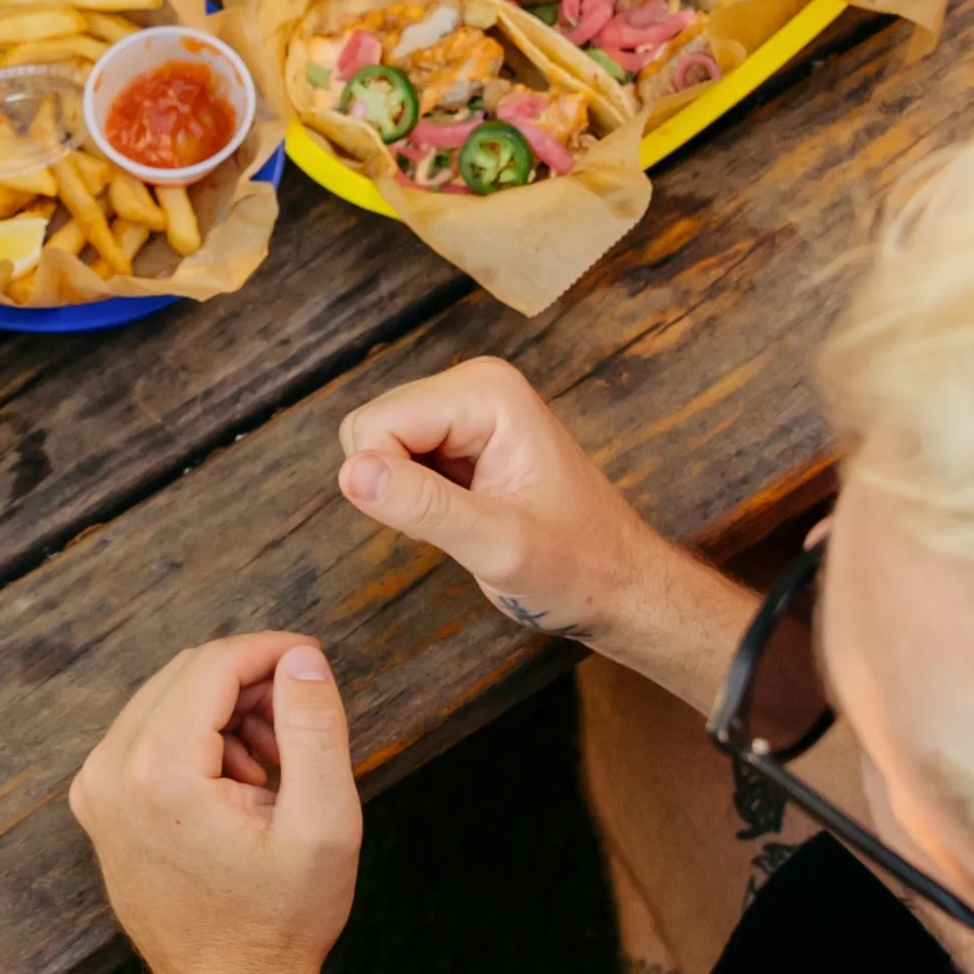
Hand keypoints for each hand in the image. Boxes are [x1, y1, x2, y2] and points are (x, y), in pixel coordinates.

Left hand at [73, 633, 359, 973]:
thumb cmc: (280, 924)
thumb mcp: (324, 827)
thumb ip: (316, 731)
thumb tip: (300, 658)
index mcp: (158, 773)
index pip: (211, 665)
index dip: (269, 651)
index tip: (313, 660)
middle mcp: (109, 772)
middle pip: (184, 675)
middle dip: (249, 684)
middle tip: (299, 726)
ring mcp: (94, 789)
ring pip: (164, 700)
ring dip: (224, 712)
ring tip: (274, 766)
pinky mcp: (97, 804)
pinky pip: (146, 735)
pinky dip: (195, 738)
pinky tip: (239, 784)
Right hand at [336, 358, 737, 694]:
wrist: (623, 588)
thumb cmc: (579, 570)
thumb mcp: (500, 547)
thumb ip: (423, 507)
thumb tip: (351, 475)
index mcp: (487, 392)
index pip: (376, 423)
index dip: (390, 484)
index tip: (446, 526)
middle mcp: (474, 385)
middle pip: (371, 425)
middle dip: (396, 485)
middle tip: (460, 526)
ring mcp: (468, 408)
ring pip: (378, 441)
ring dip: (406, 493)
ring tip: (466, 521)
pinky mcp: (461, 434)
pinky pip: (398, 456)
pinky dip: (416, 496)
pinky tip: (464, 514)